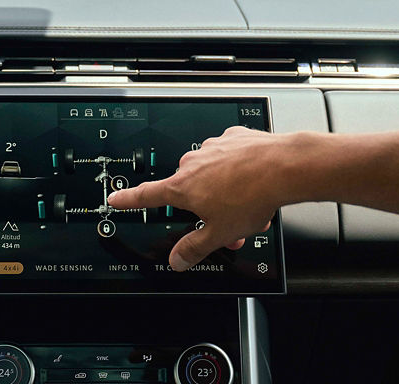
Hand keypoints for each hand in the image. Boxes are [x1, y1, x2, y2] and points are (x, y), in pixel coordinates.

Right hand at [108, 127, 313, 270]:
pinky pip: (229, 157)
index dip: (129, 199)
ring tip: (248, 205)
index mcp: (183, 187)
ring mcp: (213, 148)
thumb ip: (195, 248)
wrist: (282, 167)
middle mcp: (193, 164)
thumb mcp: (220, 233)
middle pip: (190, 191)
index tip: (116, 198)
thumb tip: (177, 260)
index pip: (147, 195)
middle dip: (205, 208)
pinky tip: (253, 180)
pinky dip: (237, 169)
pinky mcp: (233, 138)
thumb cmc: (251, 196)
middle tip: (226, 223)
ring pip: (212, 174)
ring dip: (224, 190)